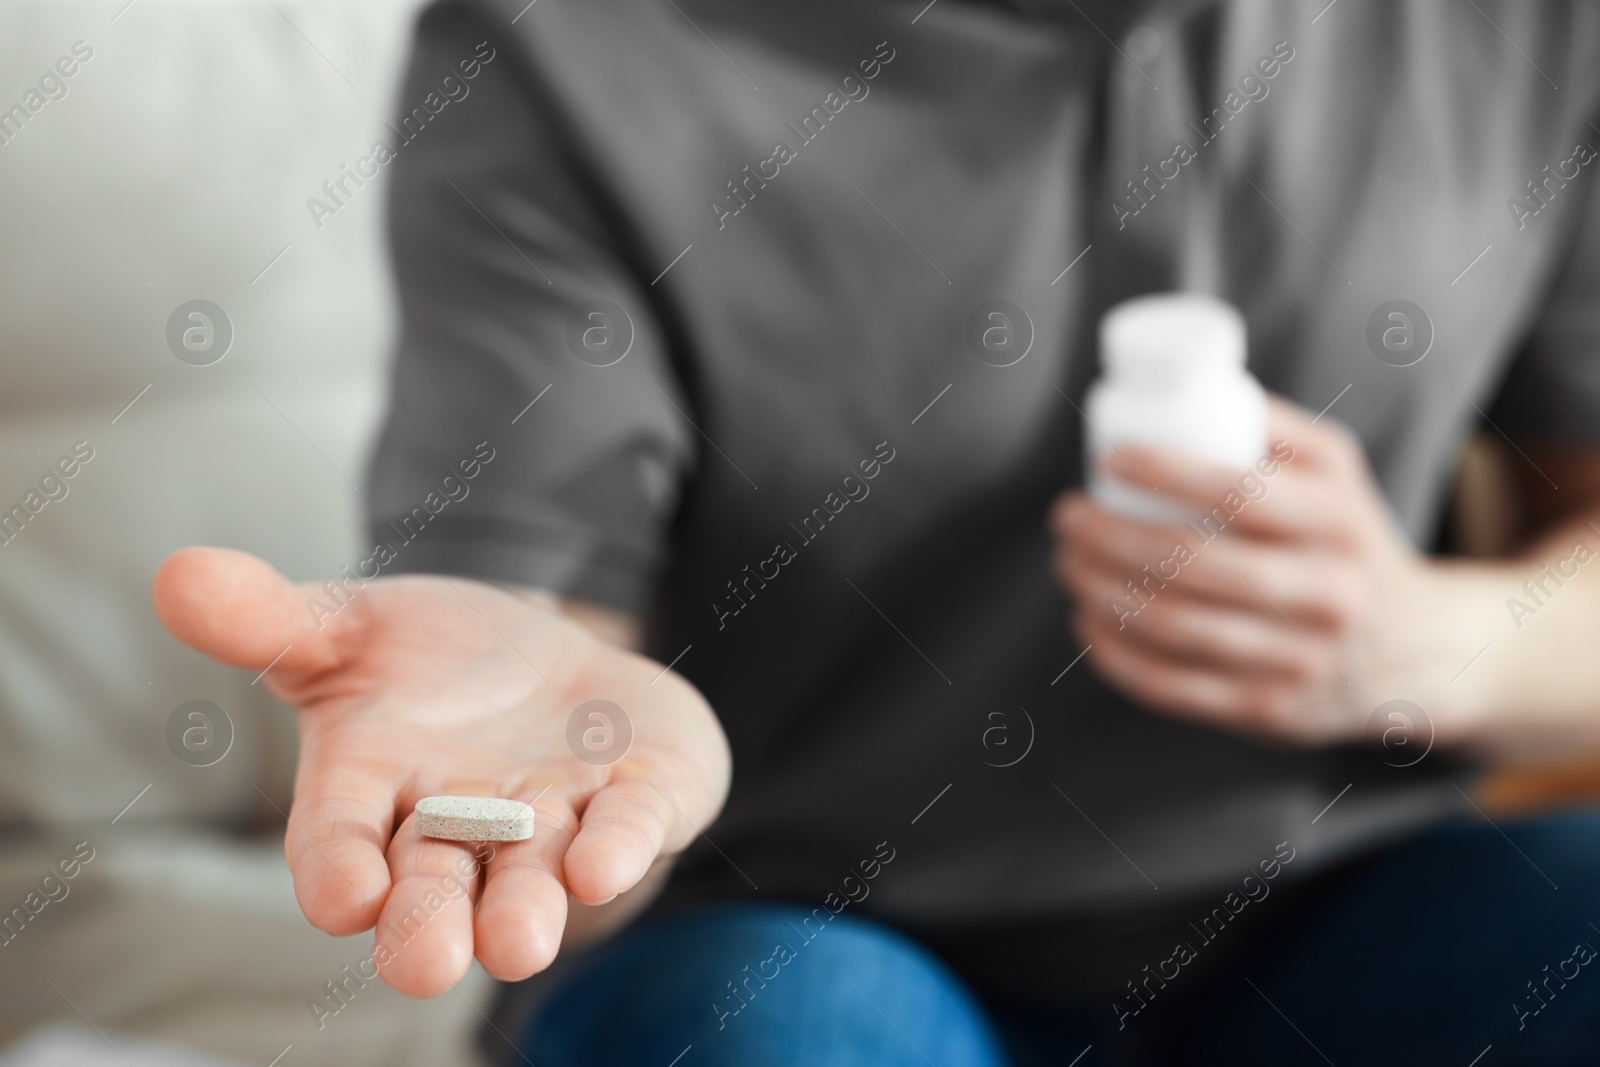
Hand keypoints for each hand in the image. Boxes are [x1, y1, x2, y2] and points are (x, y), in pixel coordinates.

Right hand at [152, 548, 729, 994]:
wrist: (547, 663)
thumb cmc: (431, 663)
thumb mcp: (349, 627)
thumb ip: (270, 619)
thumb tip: (177, 574)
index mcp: (375, 791)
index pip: (340, 843)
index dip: (338, 869)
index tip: (341, 898)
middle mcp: (462, 828)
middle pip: (437, 885)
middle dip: (431, 924)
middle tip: (427, 964)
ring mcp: (554, 821)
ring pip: (534, 878)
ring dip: (525, 910)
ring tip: (518, 945)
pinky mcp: (635, 800)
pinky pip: (631, 827)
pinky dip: (621, 846)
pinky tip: (606, 864)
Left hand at [1050, 397, 1489, 745]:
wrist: (1417, 649)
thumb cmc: (1348, 539)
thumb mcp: (1339, 471)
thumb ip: (1275, 427)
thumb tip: (1196, 385)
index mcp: (1340, 523)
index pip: (1243, 494)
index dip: (1166, 473)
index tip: (1110, 459)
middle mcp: (1328, 595)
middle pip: (1195, 566)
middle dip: (1111, 538)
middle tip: (1068, 517)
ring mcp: (1301, 661)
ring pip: (1176, 629)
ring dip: (1101, 593)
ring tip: (1068, 563)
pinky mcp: (1272, 712)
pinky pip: (1175, 687)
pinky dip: (1115, 654)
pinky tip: (1087, 621)